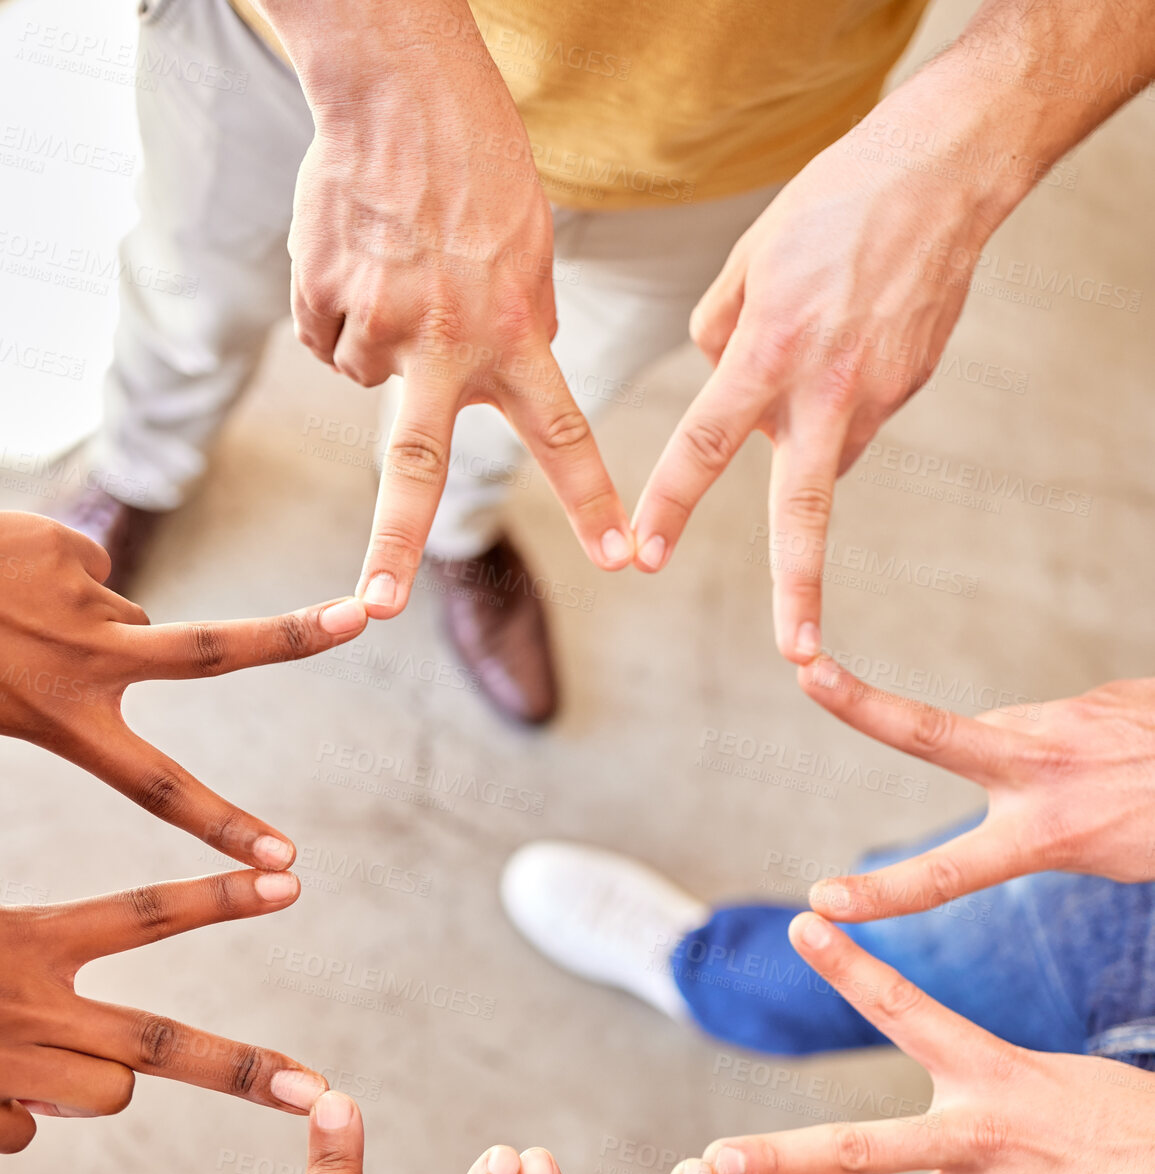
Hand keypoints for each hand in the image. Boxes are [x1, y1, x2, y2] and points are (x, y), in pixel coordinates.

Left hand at [0, 512, 366, 864]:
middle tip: (361, 617)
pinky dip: (63, 583)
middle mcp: (83, 655)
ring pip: (123, 620)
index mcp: (55, 715)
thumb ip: (54, 706)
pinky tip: (9, 580)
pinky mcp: (63, 545)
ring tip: (16, 623)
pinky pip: (91, 571)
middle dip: (296, 635)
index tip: (284, 863)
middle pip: (213, 649)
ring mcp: (78, 593)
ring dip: (90, 630)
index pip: (158, 785)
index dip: (225, 827)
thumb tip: (123, 655)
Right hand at [0, 869, 324, 1150]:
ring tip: (15, 1060)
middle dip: (241, 1069)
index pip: (142, 916)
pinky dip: (11, 1113)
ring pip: (106, 1094)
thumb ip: (38, 969)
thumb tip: (98, 1061)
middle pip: (158, 1042)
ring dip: (80, 1088)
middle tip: (313, 1089)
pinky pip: (26, 1130)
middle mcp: (25, 1001)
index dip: (220, 900)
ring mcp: (5, 1062)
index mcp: (28, 937)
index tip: (289, 883)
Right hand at [282, 6, 632, 617]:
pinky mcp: (321, 301)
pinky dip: (340, 313)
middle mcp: (444, 344)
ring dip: (378, 342)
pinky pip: (328, 339)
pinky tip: (359, 260)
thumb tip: (483, 380)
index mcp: (514, 334)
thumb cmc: (476, 170)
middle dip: (392, 547)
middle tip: (373, 607)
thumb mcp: (528, 253)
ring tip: (399, 269)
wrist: (396, 91)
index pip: (565, 436)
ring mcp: (376, 325)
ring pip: (367, 378)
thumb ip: (515, 330)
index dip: (592, 502)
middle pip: (415, 467)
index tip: (620, 559)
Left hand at [630, 106, 983, 658]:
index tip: (645, 555)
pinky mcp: (910, 388)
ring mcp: (876, 394)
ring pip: (823, 450)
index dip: (669, 506)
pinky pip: (854, 414)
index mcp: (767, 355)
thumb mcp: (749, 259)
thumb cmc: (832, 205)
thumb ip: (721, 332)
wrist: (942, 175)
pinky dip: (839, 396)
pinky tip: (853, 338)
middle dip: (797, 586)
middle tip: (798, 653)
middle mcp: (825, 388)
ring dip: (806, 436)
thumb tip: (718, 378)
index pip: (702, 448)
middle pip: (801, 508)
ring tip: (823, 345)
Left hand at [706, 914, 1154, 1173]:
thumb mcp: (1059, 1086)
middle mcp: (977, 1140)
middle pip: (852, 1151)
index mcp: (998, 1076)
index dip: (850, 968)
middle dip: (772, 1159)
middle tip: (706, 1163)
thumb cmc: (1137, 1128)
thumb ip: (978, 1116)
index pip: (907, 1011)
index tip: (802, 927)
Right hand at [800, 658, 1154, 918]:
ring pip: (1013, 739)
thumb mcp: (1120, 857)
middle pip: (930, 733)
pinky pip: (1064, 728)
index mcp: (1050, 832)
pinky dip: (1079, 750)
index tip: (823, 900)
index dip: (881, 894)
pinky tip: (1128, 760)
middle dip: (861, 702)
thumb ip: (1053, 818)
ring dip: (1035, 764)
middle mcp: (1045, 769)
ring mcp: (1070, 721)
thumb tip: (1016, 763)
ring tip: (1108, 788)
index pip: (946, 874)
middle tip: (808, 668)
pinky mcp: (1098, 695)